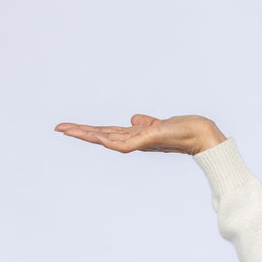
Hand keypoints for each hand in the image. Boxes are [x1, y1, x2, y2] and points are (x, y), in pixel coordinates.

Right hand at [54, 114, 226, 154]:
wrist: (202, 134)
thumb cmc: (184, 130)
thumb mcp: (159, 125)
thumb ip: (145, 123)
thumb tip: (133, 119)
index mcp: (135, 136)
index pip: (107, 132)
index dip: (89, 130)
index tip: (69, 127)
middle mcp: (135, 140)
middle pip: (102, 136)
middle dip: (80, 132)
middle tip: (58, 127)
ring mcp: (141, 142)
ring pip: (108, 139)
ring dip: (88, 135)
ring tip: (68, 129)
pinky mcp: (149, 140)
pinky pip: (125, 143)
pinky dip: (110, 140)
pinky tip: (97, 136)